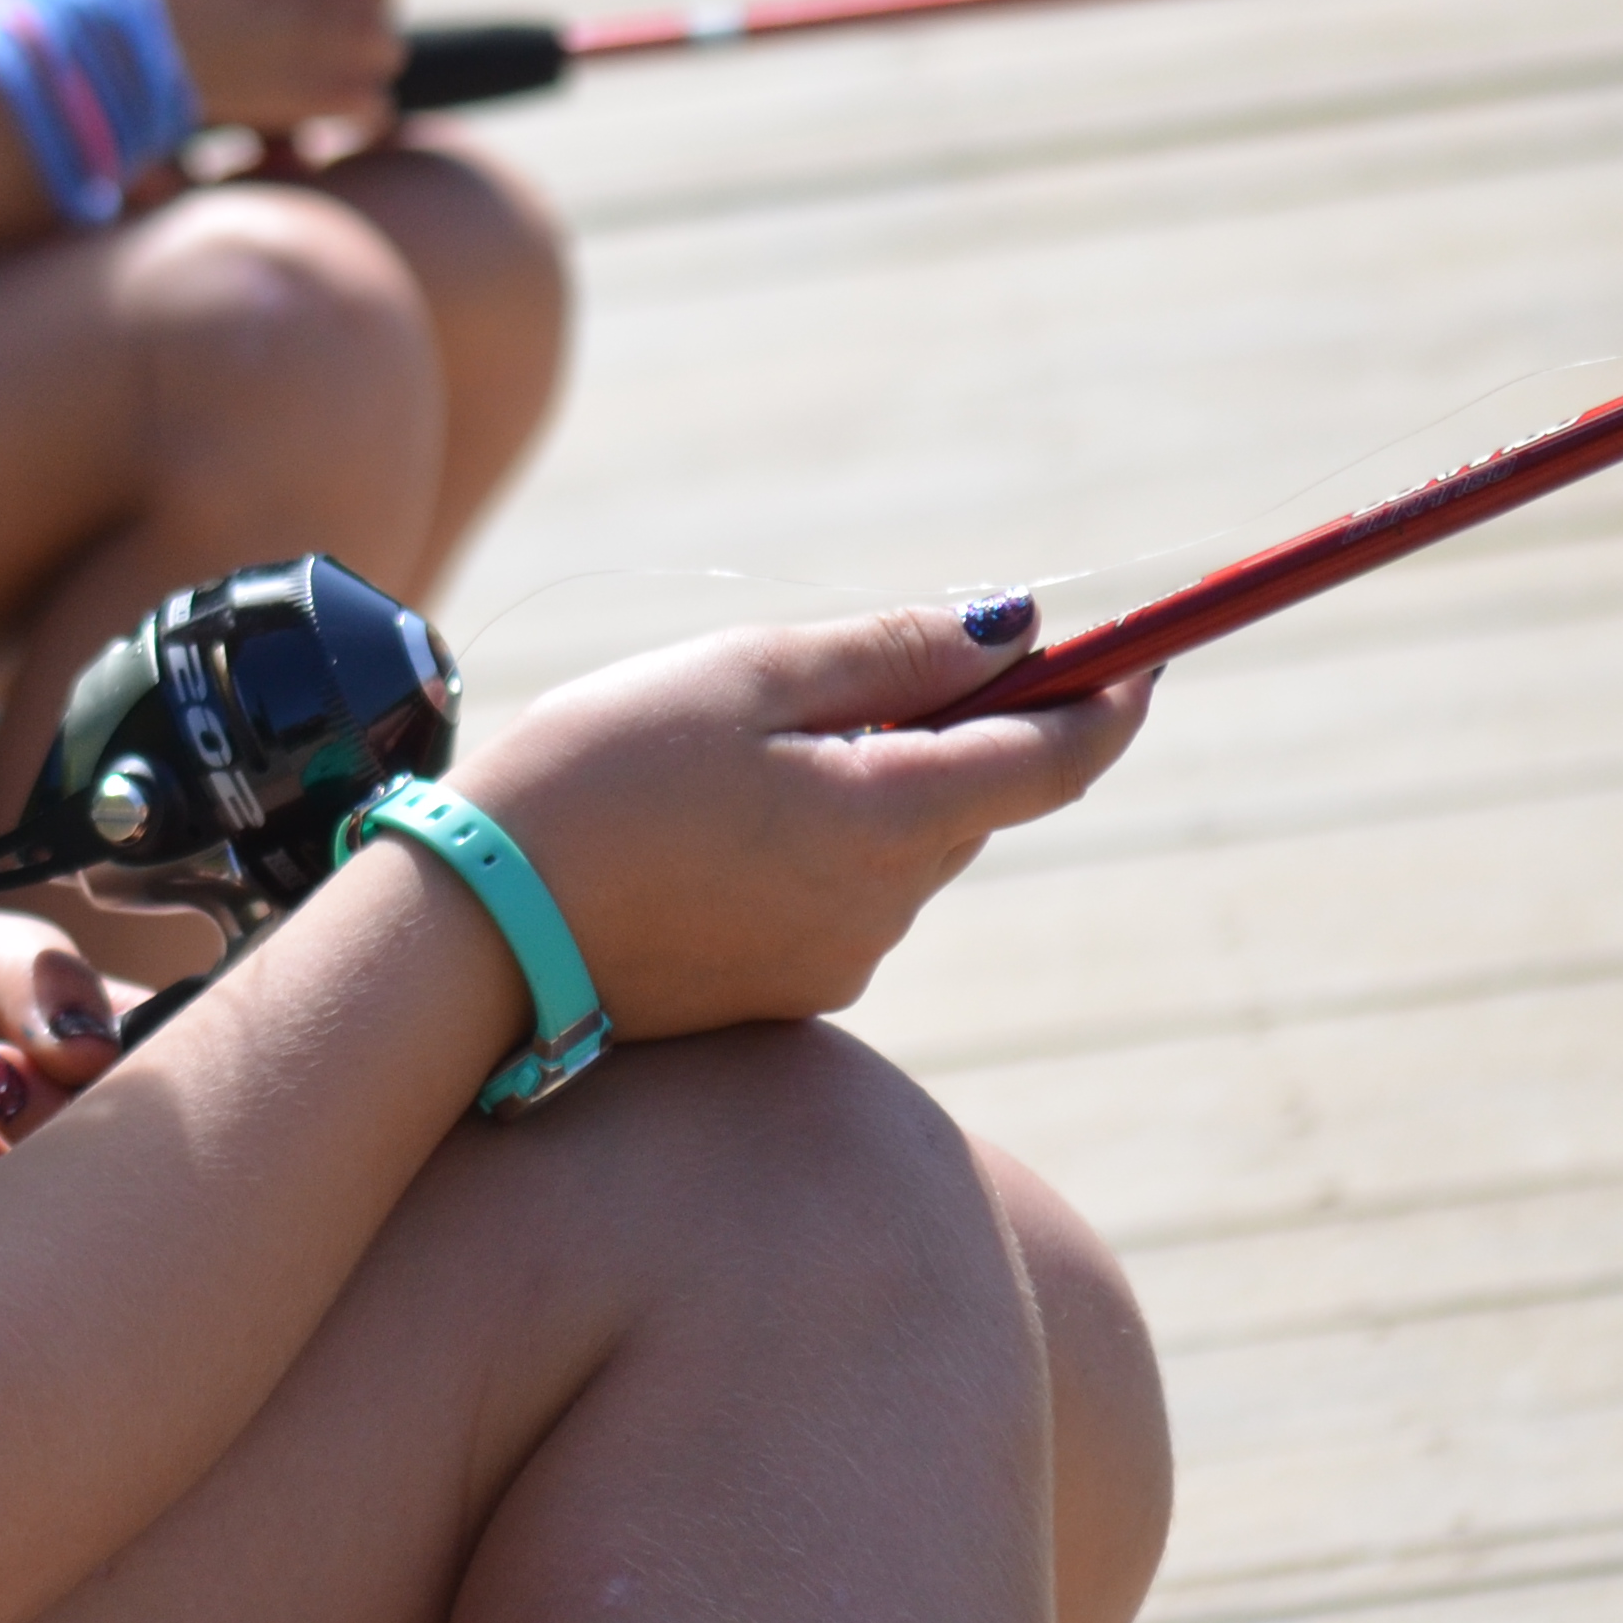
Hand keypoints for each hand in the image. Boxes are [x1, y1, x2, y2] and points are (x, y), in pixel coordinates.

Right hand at [114, 0, 454, 138]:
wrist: (130, 37)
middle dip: (344, 10)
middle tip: (277, 21)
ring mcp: (363, 34)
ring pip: (382, 53)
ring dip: (345, 64)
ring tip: (275, 63)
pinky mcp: (348, 94)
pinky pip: (371, 109)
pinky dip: (340, 114)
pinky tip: (295, 110)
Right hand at [457, 610, 1151, 1036]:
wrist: (476, 929)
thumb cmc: (600, 776)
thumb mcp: (746, 676)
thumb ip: (894, 651)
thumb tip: (1018, 629)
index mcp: (892, 818)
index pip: (1057, 756)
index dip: (1112, 697)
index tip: (1147, 652)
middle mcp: (888, 907)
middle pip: (975, 798)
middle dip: (963, 726)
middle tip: (891, 659)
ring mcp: (835, 961)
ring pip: (901, 847)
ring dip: (872, 784)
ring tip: (738, 744)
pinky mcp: (780, 993)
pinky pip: (838, 898)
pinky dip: (814, 842)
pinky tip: (708, 819)